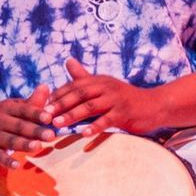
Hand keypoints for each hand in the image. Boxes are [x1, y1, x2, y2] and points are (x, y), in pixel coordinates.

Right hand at [0, 85, 55, 165]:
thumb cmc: (0, 118)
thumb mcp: (12, 107)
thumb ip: (31, 102)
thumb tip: (46, 86)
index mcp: (7, 108)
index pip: (23, 110)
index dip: (36, 113)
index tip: (49, 117)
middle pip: (19, 126)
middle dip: (35, 130)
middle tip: (50, 135)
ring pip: (10, 141)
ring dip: (23, 144)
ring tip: (37, 146)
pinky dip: (7, 161)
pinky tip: (17, 165)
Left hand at [43, 59, 169, 135]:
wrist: (154, 106)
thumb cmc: (125, 98)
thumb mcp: (104, 85)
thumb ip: (85, 76)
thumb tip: (68, 61)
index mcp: (98, 80)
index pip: (73, 86)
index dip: (57, 95)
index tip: (41, 106)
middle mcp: (105, 87)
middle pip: (78, 94)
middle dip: (60, 104)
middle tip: (44, 115)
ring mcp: (115, 100)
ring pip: (89, 107)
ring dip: (72, 115)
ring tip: (57, 124)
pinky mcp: (124, 113)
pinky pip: (107, 120)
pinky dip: (94, 127)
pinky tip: (83, 134)